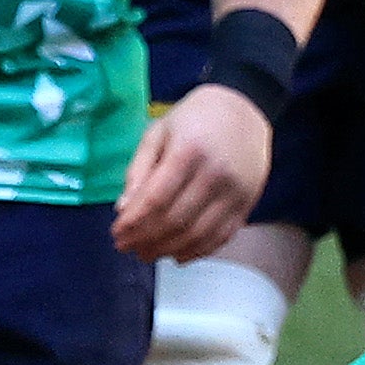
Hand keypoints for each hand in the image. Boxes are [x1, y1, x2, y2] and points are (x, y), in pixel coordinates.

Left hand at [113, 84, 273, 263]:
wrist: (246, 109)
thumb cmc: (196, 118)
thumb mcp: (159, 132)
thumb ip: (139, 169)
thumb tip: (123, 208)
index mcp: (189, 151)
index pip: (156, 199)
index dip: (133, 223)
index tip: (117, 234)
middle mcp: (215, 174)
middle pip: (175, 220)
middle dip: (146, 239)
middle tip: (128, 247)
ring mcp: (235, 192)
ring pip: (198, 234)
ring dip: (168, 250)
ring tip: (148, 253)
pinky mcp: (247, 203)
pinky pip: (221, 237)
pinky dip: (197, 252)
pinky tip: (178, 255)